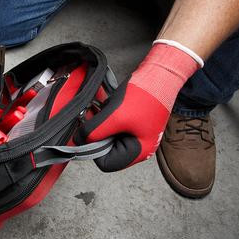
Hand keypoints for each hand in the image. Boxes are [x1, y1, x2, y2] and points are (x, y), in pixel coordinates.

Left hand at [77, 42, 200, 170]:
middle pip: (106, 150)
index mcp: (138, 151)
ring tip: (102, 109)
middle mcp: (138, 146)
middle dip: (96, 134)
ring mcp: (136, 134)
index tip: (89, 132)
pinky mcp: (133, 123)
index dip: (93, 149)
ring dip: (100, 123)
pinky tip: (107, 105)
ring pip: (107, 136)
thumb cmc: (144, 96)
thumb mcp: (115, 117)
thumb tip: (79, 140)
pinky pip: (113, 126)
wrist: (160, 74)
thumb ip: (94, 132)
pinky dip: (106, 117)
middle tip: (92, 117)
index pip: (106, 163)